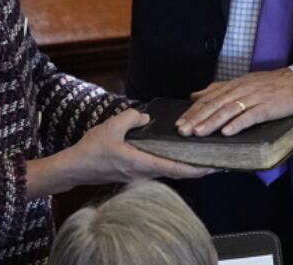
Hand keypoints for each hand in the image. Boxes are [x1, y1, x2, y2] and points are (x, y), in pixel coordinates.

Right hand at [29, 109, 210, 195]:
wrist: (74, 168)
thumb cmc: (92, 150)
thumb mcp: (112, 126)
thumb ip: (132, 118)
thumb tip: (145, 117)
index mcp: (143, 164)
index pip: (177, 169)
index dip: (198, 168)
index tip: (215, 166)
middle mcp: (145, 173)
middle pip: (177, 172)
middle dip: (198, 168)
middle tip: (217, 160)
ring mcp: (140, 175)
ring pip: (169, 171)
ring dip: (186, 165)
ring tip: (201, 155)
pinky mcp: (134, 173)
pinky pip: (159, 168)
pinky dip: (172, 163)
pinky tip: (175, 153)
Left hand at [176, 68, 292, 136]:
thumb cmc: (269, 85)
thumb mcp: (241, 83)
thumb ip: (217, 89)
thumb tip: (195, 95)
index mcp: (233, 85)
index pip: (208, 98)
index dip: (193, 110)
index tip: (179, 122)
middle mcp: (240, 90)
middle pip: (215, 104)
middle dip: (197, 118)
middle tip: (183, 130)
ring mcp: (253, 98)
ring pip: (228, 110)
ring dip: (212, 122)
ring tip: (198, 133)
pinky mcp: (267, 107)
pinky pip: (250, 116)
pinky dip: (238, 124)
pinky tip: (227, 133)